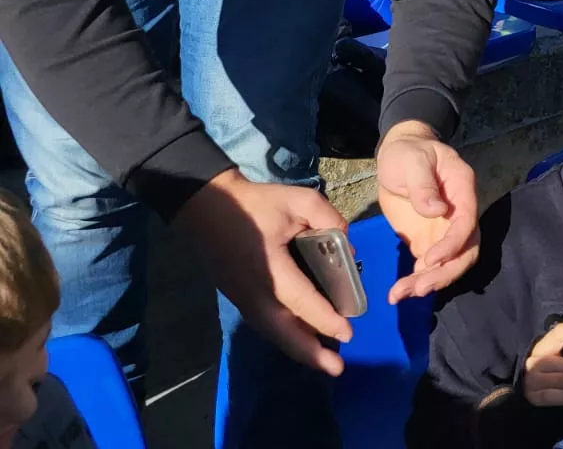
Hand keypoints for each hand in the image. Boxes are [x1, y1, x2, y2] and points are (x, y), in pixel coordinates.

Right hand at [174, 168, 350, 375]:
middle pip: (282, 332)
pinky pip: (264, 323)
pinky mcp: (238, 296)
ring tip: (324, 361)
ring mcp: (242, 298)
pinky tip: (301, 338)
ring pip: (272, 332)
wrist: (207, 204)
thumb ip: (329, 219)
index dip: (325, 320)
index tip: (347, 333)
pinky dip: (284, 335)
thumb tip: (348, 249)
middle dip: (310, 353)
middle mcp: (253, 292)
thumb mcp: (299, 199)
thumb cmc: (255, 203)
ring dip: (297, 348)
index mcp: (269, 270)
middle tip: (337, 369)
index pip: (302, 302)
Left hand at [376, 121, 479, 301]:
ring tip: (401, 294)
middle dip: (444, 273)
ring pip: (449, 263)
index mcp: (462, 188)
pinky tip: (399, 291)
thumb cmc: (408, 153)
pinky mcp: (428, 240)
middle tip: (418, 288)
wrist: (398, 156)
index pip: (467, 221)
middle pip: (466, 250)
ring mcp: (445, 229)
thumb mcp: (413, 160)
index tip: (430, 259)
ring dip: (430, 281)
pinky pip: (429, 266)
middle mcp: (459, 213)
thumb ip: (423, 184)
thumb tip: (436, 210)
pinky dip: (416, 281)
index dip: (454, 243)